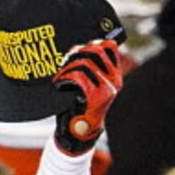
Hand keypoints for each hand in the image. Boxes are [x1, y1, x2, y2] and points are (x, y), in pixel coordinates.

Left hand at [52, 37, 122, 155]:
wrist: (79, 132)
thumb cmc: (80, 106)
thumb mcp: (91, 84)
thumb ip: (90, 67)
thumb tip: (79, 47)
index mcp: (115, 75)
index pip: (110, 47)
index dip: (93, 43)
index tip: (80, 48)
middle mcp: (114, 80)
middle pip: (97, 50)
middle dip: (78, 52)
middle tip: (67, 60)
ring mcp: (106, 88)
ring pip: (85, 63)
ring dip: (68, 67)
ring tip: (61, 76)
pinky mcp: (95, 96)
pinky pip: (78, 77)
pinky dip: (64, 77)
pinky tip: (59, 83)